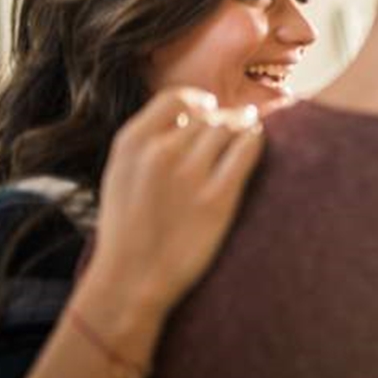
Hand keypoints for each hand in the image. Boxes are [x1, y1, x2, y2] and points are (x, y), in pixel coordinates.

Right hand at [84, 88, 263, 317]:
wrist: (131, 280)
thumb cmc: (129, 228)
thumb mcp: (121, 173)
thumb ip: (149, 140)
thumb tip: (193, 114)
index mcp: (132, 143)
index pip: (178, 98)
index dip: (200, 104)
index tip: (210, 114)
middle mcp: (160, 152)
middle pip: (210, 115)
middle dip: (226, 121)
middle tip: (235, 132)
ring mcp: (189, 174)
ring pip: (232, 128)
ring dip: (243, 129)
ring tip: (246, 138)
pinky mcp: (218, 198)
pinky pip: (248, 149)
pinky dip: (256, 142)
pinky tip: (256, 146)